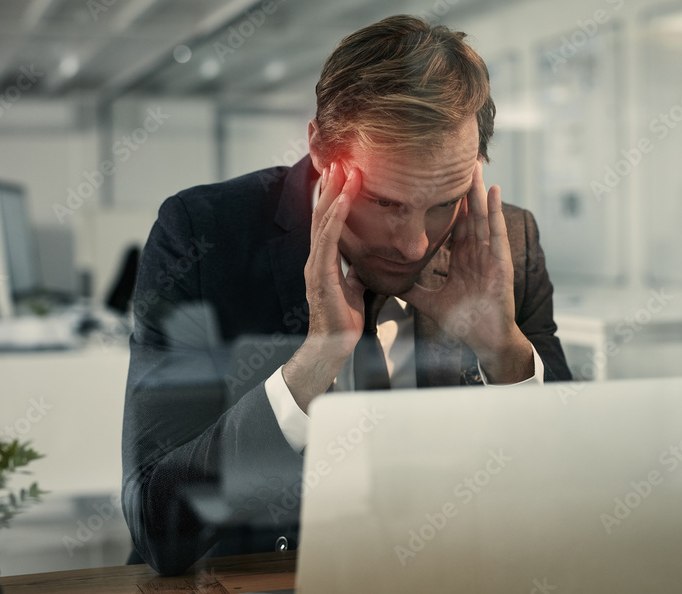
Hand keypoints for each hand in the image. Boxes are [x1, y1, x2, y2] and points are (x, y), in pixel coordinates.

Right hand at [283, 161, 364, 410]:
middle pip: (322, 213)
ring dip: (334, 192)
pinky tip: (343, 199)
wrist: (333, 347)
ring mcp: (316, 265)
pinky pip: (328, 240)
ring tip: (345, 169)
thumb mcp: (355, 289)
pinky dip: (335, 217)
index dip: (335, 195)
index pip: (328, 220)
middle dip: (333, 185)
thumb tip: (366, 262)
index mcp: (324, 260)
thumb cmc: (343, 322)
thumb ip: (356, 272)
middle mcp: (316, 257)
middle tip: (343, 158)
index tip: (346, 172)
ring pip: (323, 220)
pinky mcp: (320, 275)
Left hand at [399, 161, 532, 382]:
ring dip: (479, 191)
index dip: (445, 205)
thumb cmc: (465, 323)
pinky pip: (497, 232)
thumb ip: (412, 291)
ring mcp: (490, 255)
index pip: (453, 226)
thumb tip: (388, 284)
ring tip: (475, 166)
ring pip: (482, 216)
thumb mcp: (431, 303)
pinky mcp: (500, 262)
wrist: (485, 341)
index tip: (435, 184)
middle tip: (457, 161)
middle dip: (463, 189)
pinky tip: (494, 191)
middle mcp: (477, 253)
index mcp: (462, 260)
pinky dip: (495, 211)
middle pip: (469, 214)